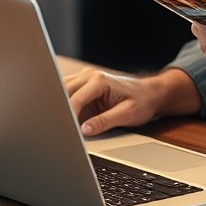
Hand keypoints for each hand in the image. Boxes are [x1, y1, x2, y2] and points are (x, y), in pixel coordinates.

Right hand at [64, 68, 199, 136]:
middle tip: (55, 129)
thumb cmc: (141, 102)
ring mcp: (85, 77)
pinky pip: (66, 93)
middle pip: (63, 92)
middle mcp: (90, 75)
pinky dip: (63, 104)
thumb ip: (104, 122)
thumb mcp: (126, 115)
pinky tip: (63, 117)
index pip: (75, 99)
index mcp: (99, 80)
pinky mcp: (83, 84)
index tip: (63, 129)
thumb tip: (84, 130)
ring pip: (61, 90)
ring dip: (59, 106)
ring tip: (57, 124)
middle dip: (58, 110)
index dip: (67, 115)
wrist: (149, 93)